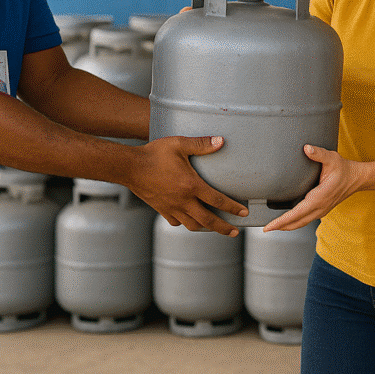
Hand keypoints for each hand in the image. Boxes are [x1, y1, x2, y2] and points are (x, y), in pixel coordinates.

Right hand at [130, 135, 247, 236]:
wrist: (129, 167)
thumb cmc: (155, 153)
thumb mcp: (179, 144)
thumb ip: (201, 144)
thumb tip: (221, 141)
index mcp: (191, 185)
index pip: (218, 200)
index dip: (233, 208)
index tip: (244, 212)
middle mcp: (183, 200)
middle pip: (208, 220)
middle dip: (224, 228)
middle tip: (235, 232)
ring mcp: (171, 207)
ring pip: (192, 225)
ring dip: (205, 228)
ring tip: (214, 228)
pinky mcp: (161, 209)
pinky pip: (176, 222)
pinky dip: (185, 223)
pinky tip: (189, 219)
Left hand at [263, 144, 361, 231]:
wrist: (357, 178)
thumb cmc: (344, 168)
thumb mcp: (332, 158)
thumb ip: (319, 154)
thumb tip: (306, 148)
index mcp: (320, 198)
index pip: (297, 213)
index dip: (282, 221)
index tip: (269, 226)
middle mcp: (320, 207)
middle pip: (297, 222)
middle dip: (281, 226)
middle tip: (265, 229)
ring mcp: (322, 210)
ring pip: (302, 223)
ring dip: (288, 226)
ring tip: (273, 226)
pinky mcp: (322, 209)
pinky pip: (306, 219)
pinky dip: (295, 222)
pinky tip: (288, 220)